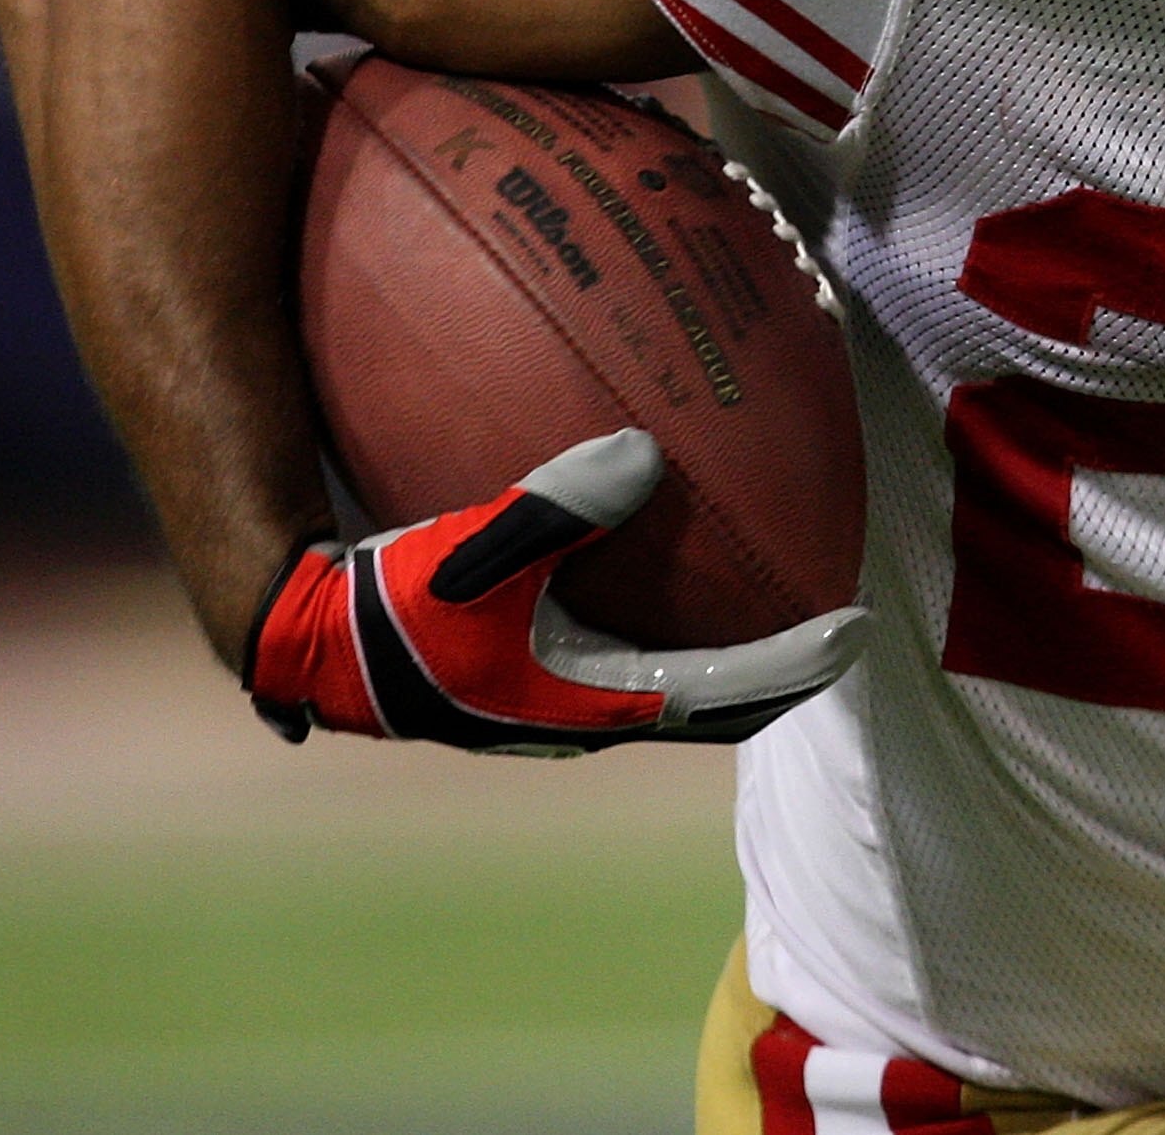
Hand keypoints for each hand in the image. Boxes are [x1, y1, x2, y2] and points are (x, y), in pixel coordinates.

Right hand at [242, 429, 866, 753]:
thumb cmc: (388, 608)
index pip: (723, 699)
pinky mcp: (531, 661)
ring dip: (731, 643)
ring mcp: (558, 692)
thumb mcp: (470, 555)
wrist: (307, 642)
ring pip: (674, 675)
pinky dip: (668, 604)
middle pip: (715, 700)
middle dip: (781, 666)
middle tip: (840, 617)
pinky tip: (665, 535)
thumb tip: (645, 453)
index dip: (794, 667)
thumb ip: (555, 508)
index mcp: (588, 707)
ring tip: (777, 585)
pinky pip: (628, 639)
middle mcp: (586, 711)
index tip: (857, 631)